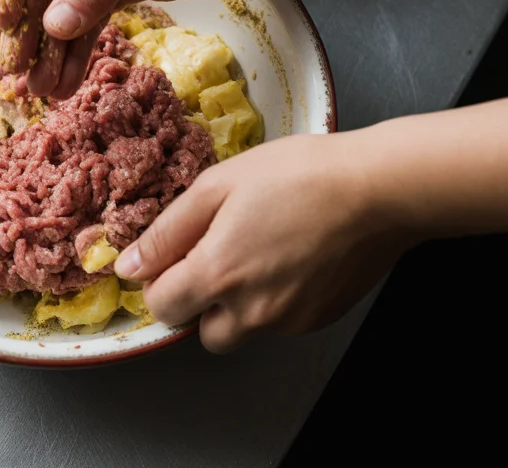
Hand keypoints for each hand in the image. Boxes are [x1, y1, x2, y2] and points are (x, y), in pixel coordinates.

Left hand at [115, 132, 411, 353]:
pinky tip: (289, 258)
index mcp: (217, 273)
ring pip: (241, 330)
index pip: (161, 307)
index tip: (174, 256)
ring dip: (236, 305)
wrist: (378, 189)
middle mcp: (250, 310)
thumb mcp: (218, 185)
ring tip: (257, 253)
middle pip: (200, 332)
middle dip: (199, 302)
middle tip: (217, 256)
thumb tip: (129, 265)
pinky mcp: (317, 320)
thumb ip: (167, 231)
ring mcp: (287, 321)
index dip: (159, 280)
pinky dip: (274, 301)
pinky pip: (278, 323)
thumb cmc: (300, 175)